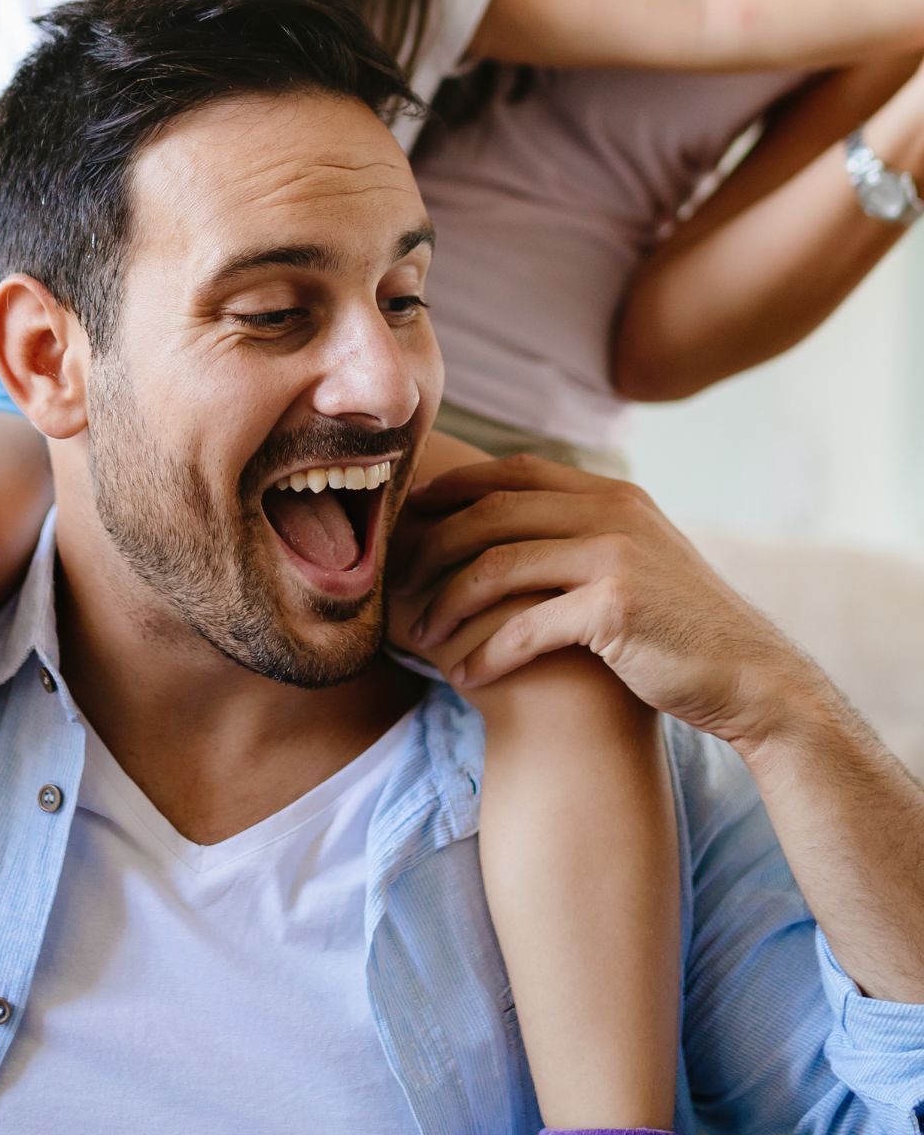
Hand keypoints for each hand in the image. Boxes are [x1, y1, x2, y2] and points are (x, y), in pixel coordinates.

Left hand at [399, 455, 802, 752]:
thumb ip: (588, 535)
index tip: (414, 517)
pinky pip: (525, 624)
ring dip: (450, 604)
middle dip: (436, 548)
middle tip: (399, 585)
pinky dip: (486, 650)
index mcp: (614, 495)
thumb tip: (520, 530)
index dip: (457, 488)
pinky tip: (464, 676)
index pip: (516, 472)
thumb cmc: (682, 629)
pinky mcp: (614, 606)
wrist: (751, 677)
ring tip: (421, 637)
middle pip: (494, 513)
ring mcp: (615, 555)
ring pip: (498, 565)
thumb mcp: (639, 560)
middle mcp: (612, 511)